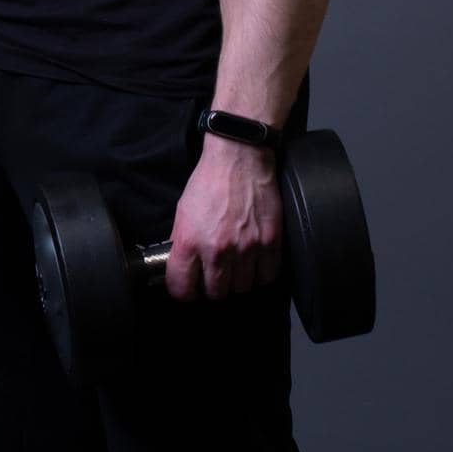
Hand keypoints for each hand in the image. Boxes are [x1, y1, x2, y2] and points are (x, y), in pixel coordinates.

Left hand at [164, 138, 282, 301]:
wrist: (239, 157)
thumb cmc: (209, 180)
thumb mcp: (183, 211)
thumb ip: (182, 242)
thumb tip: (183, 267)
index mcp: (190, 241)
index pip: (182, 289)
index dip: (184, 291)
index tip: (190, 288)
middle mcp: (217, 249)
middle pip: (216, 294)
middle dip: (213, 286)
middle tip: (216, 273)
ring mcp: (246, 248)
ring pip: (242, 289)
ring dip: (238, 281)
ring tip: (236, 265)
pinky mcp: (270, 243)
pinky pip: (266, 277)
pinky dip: (261, 274)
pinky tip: (254, 262)